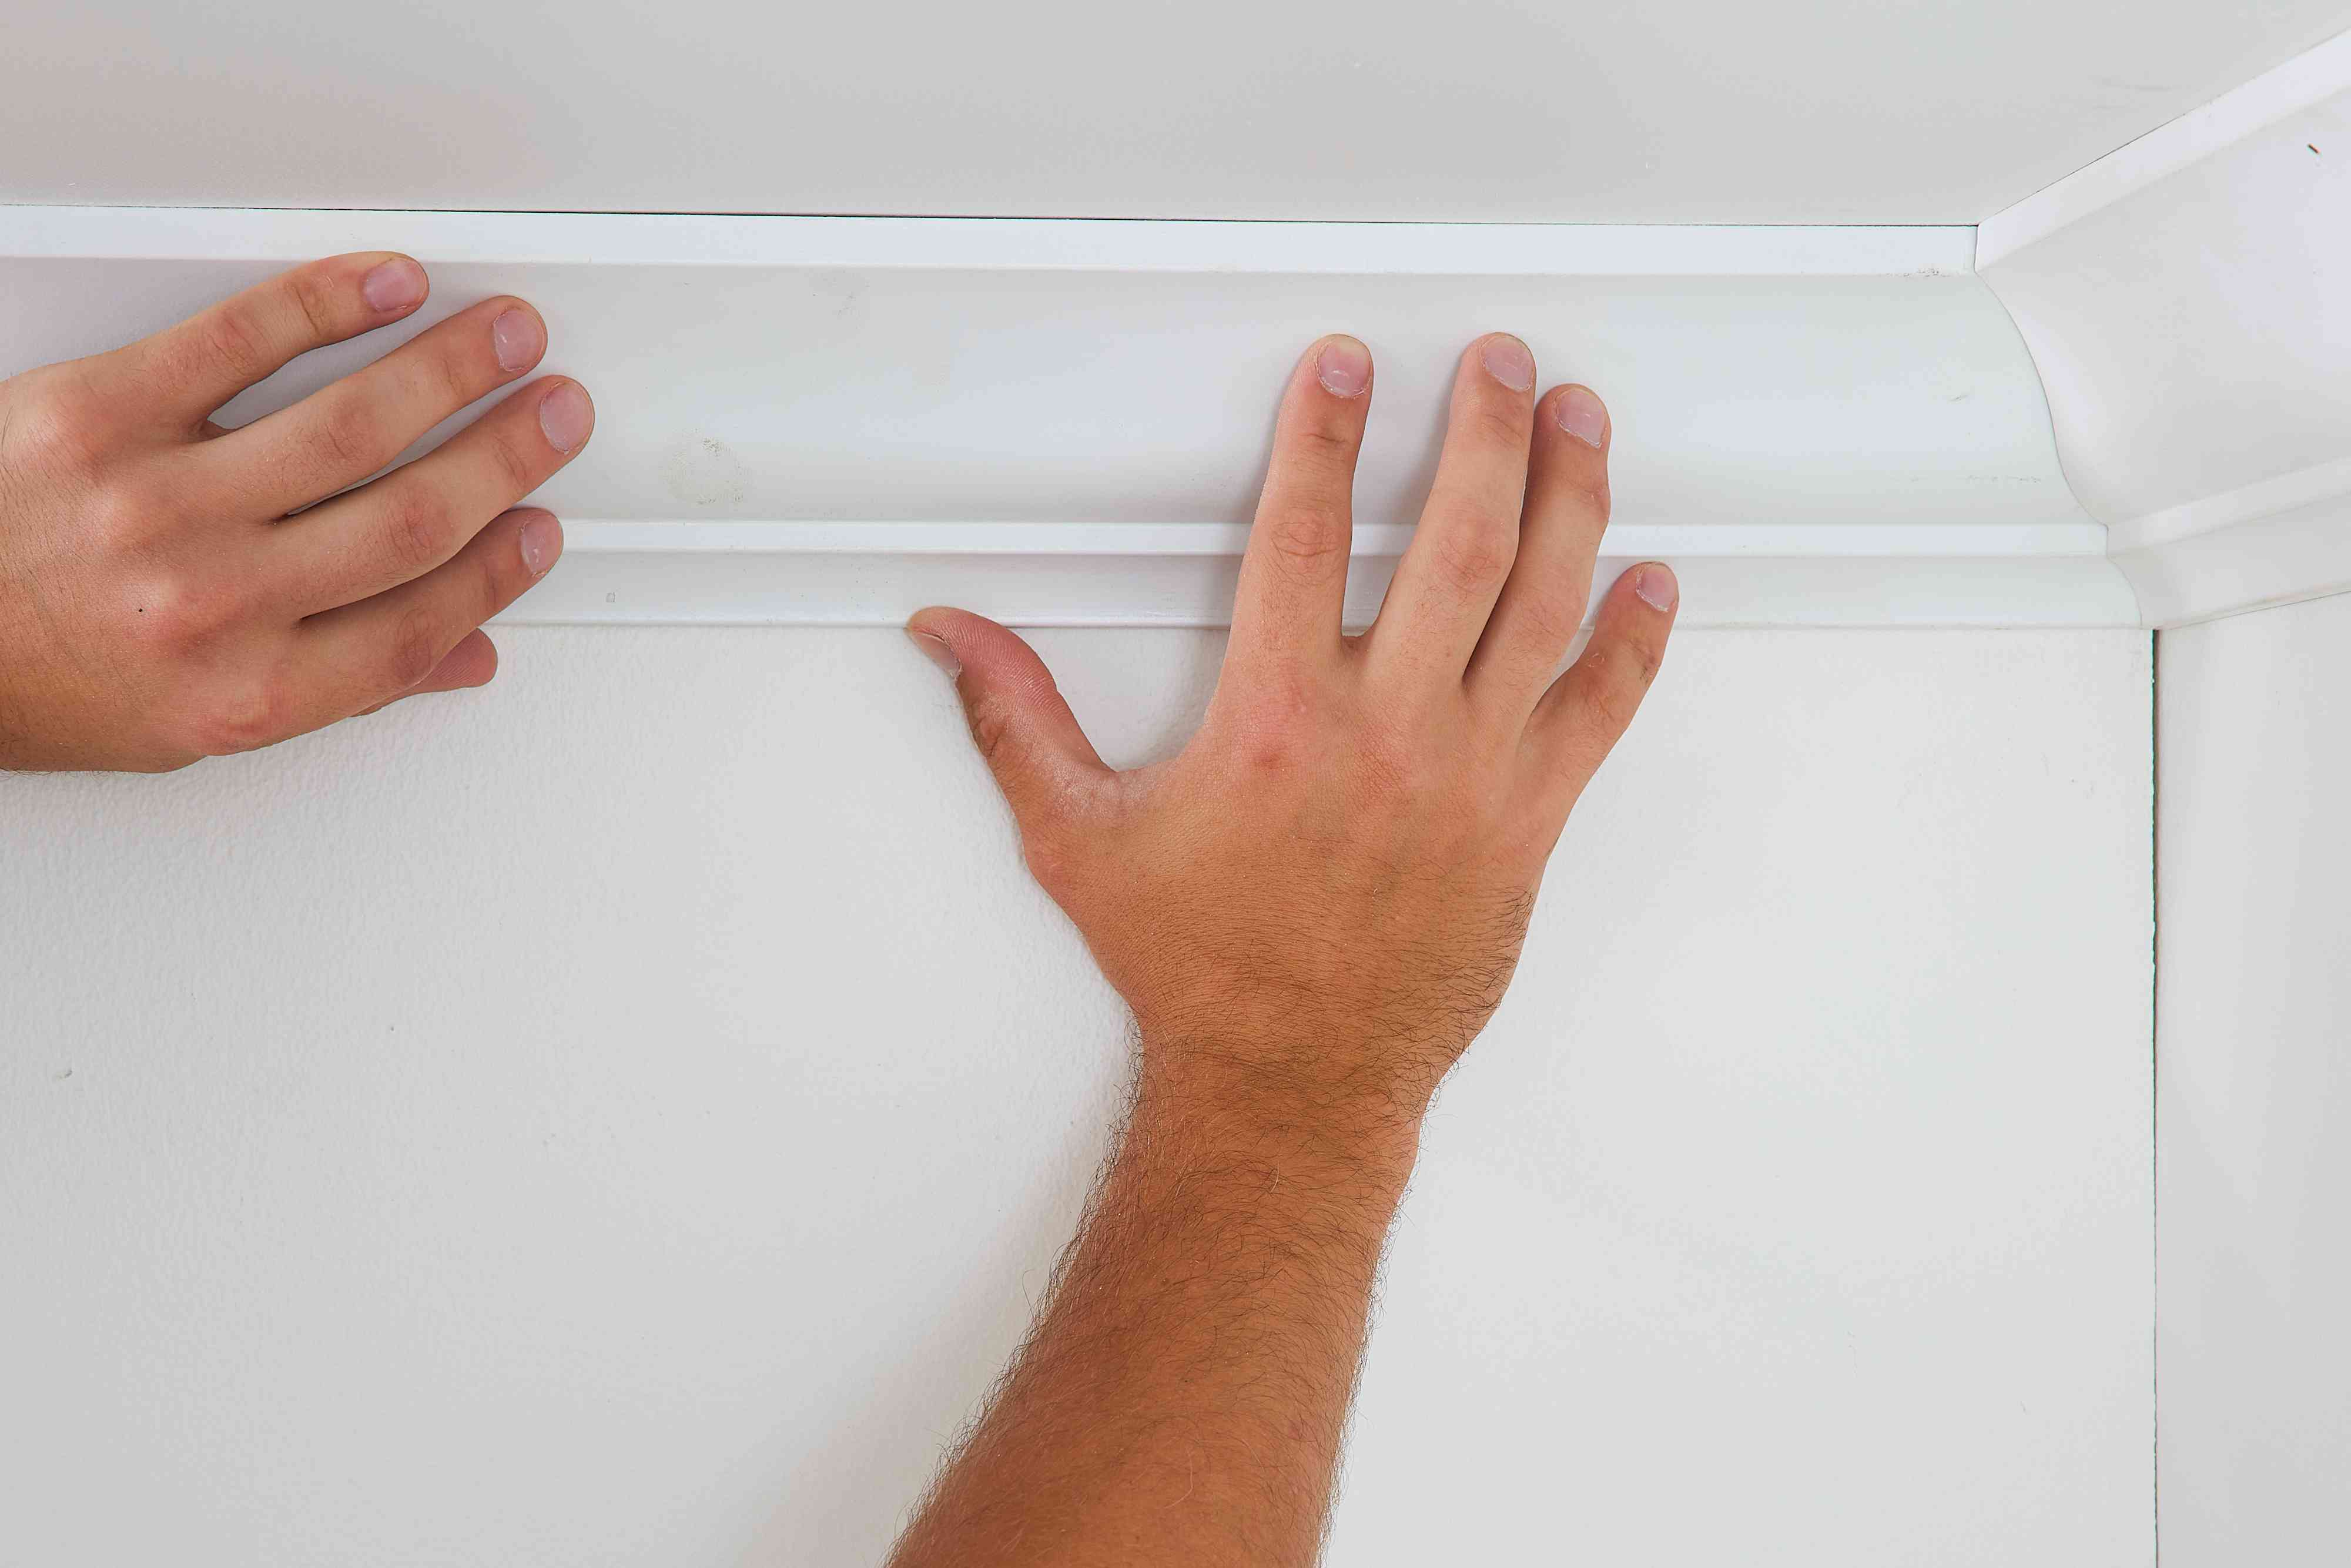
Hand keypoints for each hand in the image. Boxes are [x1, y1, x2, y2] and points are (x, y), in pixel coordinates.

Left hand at [0, 253, 592, 770]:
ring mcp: (157, 503)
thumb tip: (454, 660)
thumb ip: (332, 688)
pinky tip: (386, 286)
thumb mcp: (191, 724)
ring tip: (501, 337)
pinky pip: (236, 342)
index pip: (420, 620)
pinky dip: (327, 305)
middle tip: (553, 412)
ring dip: (449, 372)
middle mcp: (213, 603)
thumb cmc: (33, 679)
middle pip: (409, 517)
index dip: (499, 570)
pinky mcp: (97, 413)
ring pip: (349, 427)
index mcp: (248, 689)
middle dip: (505, 458)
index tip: (537, 526)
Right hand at [911, 332, 1673, 1124]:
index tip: (1343, 366)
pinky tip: (1650, 580)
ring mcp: (1469, 776)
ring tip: (1578, 419)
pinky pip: (1598, 712)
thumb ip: (1016, 720)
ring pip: (1543, 606)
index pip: (1302, 534)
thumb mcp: (1078, 838)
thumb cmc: (1199, 968)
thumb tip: (952, 635)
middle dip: (1481, 432)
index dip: (1324, 434)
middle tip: (1495, 360)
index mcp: (1276, 720)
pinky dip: (1633, 642)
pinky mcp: (1526, 824)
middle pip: (1457, 543)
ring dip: (1569, 498)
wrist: (1292, 1082)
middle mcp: (1386, 733)